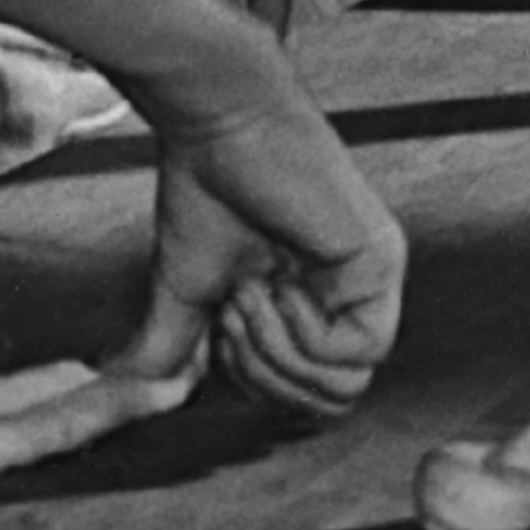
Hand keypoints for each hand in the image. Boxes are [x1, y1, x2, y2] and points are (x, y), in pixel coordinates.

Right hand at [122, 89, 405, 417]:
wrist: (221, 127)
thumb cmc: (209, 191)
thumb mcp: (187, 293)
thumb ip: (175, 350)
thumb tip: (149, 399)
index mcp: (315, 306)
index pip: (305, 397)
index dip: (253, 382)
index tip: (218, 327)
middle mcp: (351, 298)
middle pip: (330, 401)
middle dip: (263, 376)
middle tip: (234, 311)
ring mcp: (371, 282)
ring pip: (346, 386)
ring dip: (276, 353)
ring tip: (251, 292)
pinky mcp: (381, 264)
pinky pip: (358, 350)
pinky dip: (300, 334)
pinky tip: (277, 284)